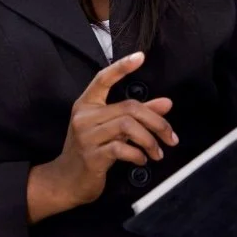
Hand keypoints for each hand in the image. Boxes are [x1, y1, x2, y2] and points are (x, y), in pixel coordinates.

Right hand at [27, 52, 177, 221]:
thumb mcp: (110, 128)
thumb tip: (166, 103)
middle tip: (170, 136)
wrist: (65, 180)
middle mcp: (84, 116)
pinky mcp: (91, 156)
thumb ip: (137, 114)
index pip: (103, 78)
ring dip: (150, 140)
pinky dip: (138, 154)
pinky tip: (142, 159)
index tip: (140, 56)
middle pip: (129, 107)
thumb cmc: (90, 150)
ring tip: (157, 151)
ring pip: (128, 126)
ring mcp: (86, 136)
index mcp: (87, 103)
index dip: (122, 66)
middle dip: (156, 122)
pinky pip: (122, 148)